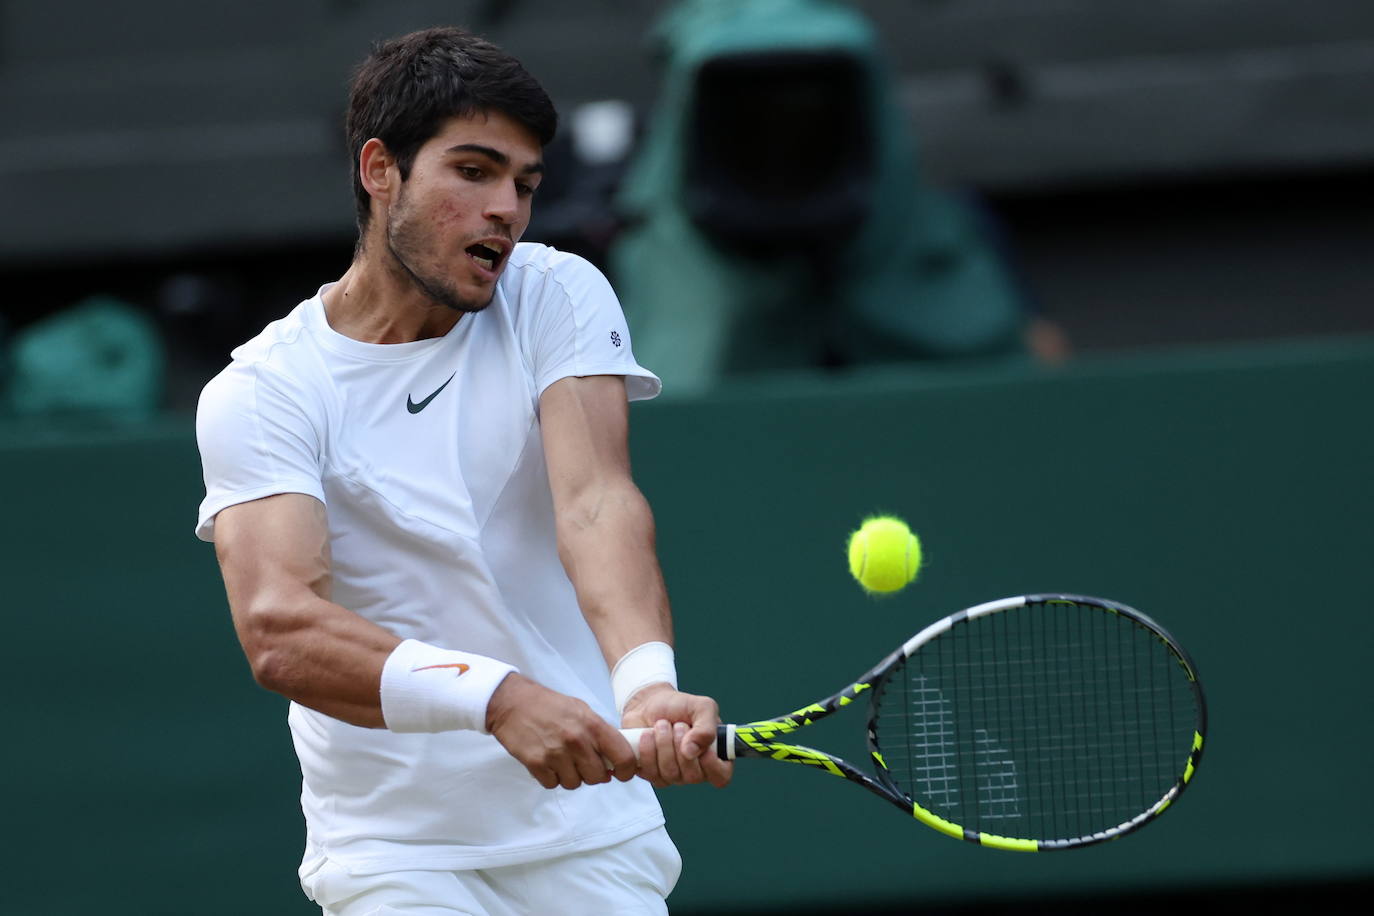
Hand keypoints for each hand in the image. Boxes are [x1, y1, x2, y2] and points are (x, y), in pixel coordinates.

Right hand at [486, 673, 636, 788]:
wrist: (513, 703)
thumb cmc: (550, 706)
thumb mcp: (581, 710)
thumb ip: (600, 733)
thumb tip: (614, 761)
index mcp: (592, 725)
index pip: (623, 757)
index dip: (627, 770)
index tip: (621, 773)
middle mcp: (577, 741)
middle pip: (598, 777)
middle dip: (592, 774)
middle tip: (583, 763)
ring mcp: (556, 754)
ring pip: (574, 784)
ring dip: (570, 776)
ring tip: (562, 760)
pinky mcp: (536, 764)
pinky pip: (553, 784)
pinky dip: (551, 778)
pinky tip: (547, 762)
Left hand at [621, 683, 732, 788]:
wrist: (648, 704)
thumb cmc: (678, 706)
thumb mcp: (701, 707)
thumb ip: (707, 727)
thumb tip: (692, 751)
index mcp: (714, 755)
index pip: (721, 776)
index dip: (712, 765)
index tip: (703, 747)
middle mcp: (695, 770)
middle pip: (693, 776)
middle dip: (681, 744)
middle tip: (678, 725)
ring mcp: (673, 775)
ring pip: (670, 773)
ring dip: (663, 743)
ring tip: (661, 725)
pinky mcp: (652, 775)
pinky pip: (650, 772)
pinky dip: (647, 748)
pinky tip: (647, 735)